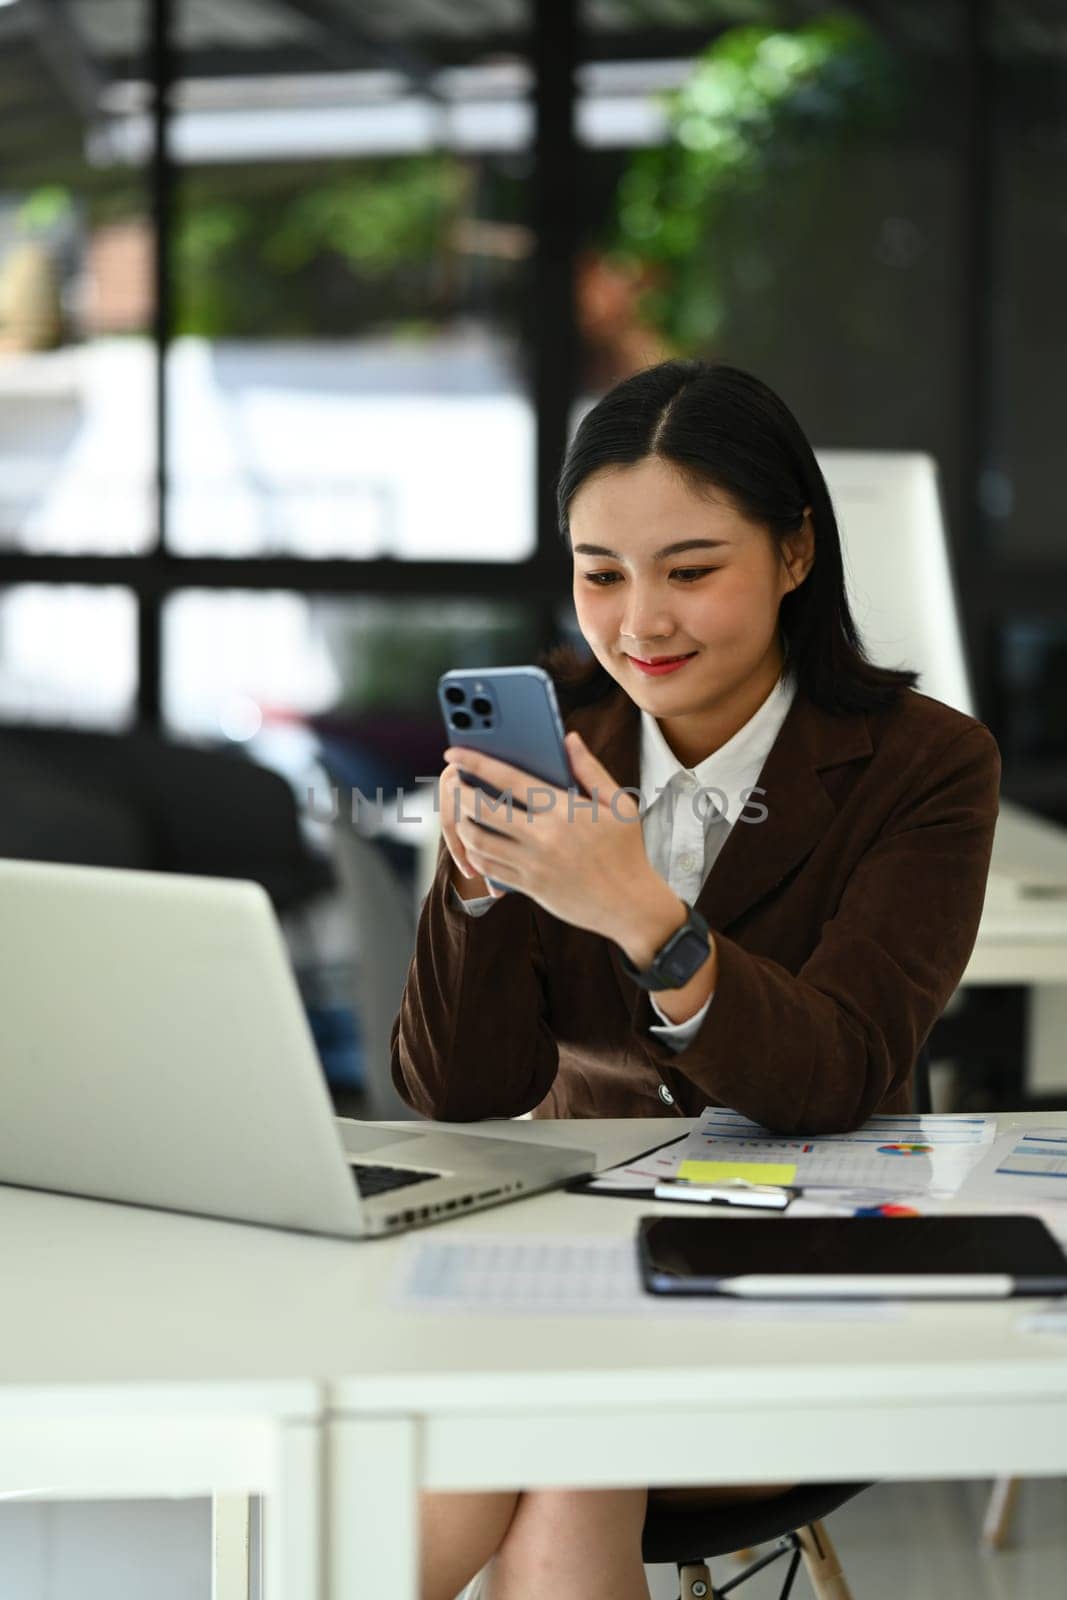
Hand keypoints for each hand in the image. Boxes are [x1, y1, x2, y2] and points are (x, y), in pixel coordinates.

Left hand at [440, 731, 660, 935]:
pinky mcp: (528, 887)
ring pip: (479, 841)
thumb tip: (569, 739)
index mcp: (562, 811)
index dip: (476, 762)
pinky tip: (476, 842)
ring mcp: (532, 865)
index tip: (455, 751)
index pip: (509, 780)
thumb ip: (590, 770)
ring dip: (463, 823)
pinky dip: (476, 852)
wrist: (630, 905)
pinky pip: (489, 868)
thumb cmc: (626, 851)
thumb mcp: (619, 804)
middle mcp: (542, 837)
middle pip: (483, 810)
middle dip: (461, 793)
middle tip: (454, 782)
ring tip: (462, 811)